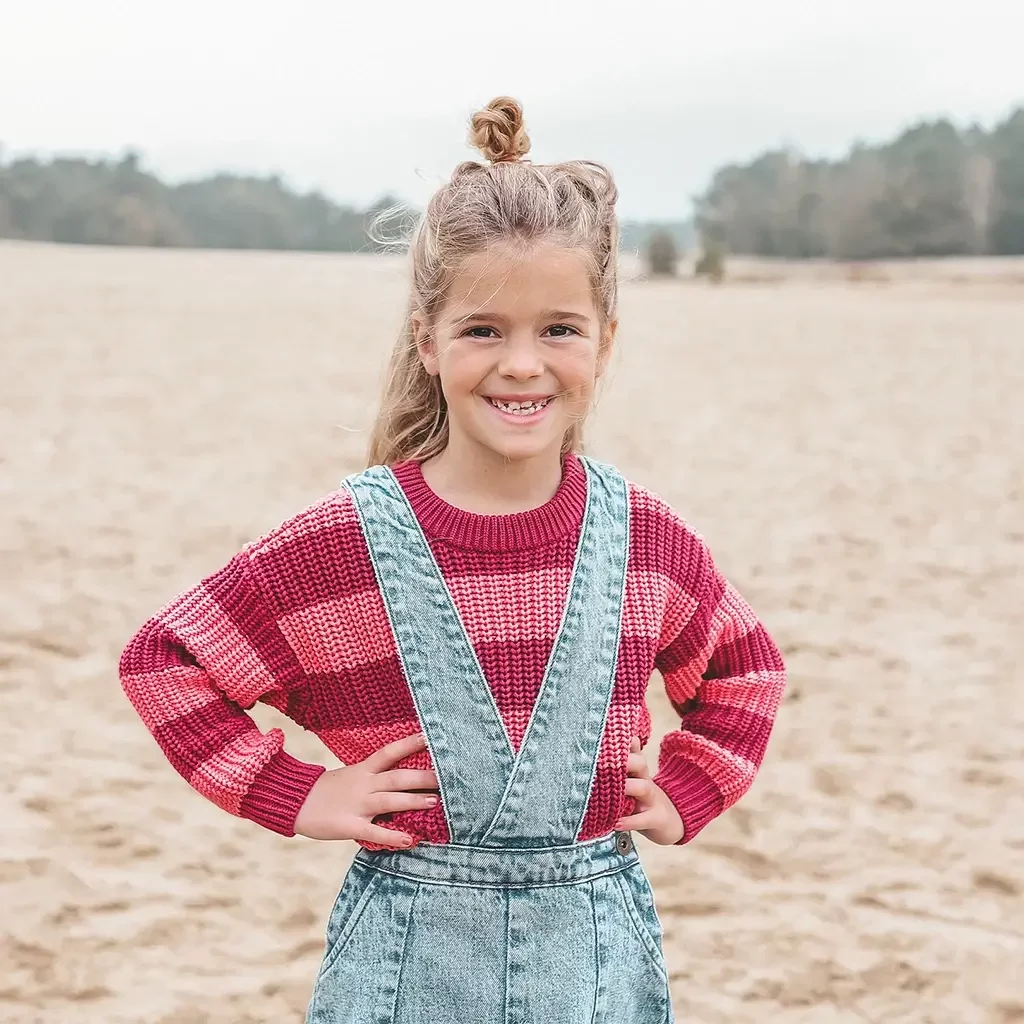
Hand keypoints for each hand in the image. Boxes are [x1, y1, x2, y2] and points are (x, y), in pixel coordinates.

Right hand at [294, 732, 438, 845]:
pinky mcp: (349, 825)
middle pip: (398, 776)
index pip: (390, 752)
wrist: (294, 802)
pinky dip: (392, 836)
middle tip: (449, 776)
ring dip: (413, 801)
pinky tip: (409, 840)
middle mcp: (364, 784)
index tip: (431, 736)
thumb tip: (403, 777)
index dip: (410, 743)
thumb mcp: (351, 775)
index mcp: (364, 770)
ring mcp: (357, 804)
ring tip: (435, 802)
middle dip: (423, 777)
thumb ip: (375, 776)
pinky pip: (374, 831)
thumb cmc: (327, 790)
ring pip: (389, 800)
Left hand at [613, 737, 683, 844]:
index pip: (632, 752)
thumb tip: (619, 743)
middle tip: (603, 762)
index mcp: (639, 773)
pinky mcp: (656, 819)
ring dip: (628, 787)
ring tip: (614, 790)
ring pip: (643, 787)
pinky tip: (616, 823)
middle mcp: (645, 782)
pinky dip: (629, 821)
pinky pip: (643, 819)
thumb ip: (625, 767)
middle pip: (640, 764)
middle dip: (625, 760)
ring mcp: (652, 800)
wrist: (673, 822)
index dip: (621, 746)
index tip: (604, 741)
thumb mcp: (636, 782)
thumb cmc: (644, 801)